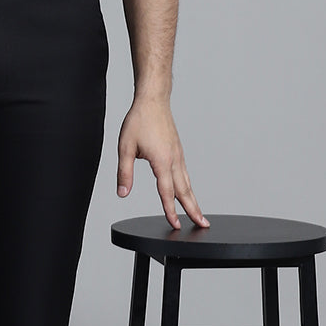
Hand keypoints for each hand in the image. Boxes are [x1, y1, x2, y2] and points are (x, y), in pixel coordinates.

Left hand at [116, 96, 208, 229]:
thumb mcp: (125, 147)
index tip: (176, 224)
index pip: (167, 192)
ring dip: (193, 200)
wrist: (153, 100)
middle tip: (202, 225)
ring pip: (187, 182)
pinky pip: (185, 173)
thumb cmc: (138, 121)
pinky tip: (187, 192)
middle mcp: (174, 159)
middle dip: (193, 209)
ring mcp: (178, 155)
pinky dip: (188, 187)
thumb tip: (122, 193)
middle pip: (185, 191)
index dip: (171, 210)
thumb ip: (124, 172)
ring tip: (199, 214)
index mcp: (162, 161)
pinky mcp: (178, 151)